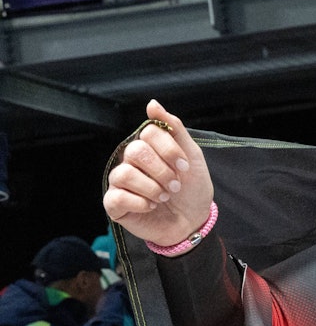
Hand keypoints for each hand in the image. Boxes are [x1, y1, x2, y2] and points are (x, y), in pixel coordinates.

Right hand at [103, 99, 213, 247]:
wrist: (193, 221)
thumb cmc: (192, 188)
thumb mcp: (191, 156)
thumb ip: (174, 128)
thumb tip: (151, 104)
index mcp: (148, 147)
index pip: (148, 133)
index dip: (169, 150)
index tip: (184, 166)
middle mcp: (130, 160)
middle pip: (136, 151)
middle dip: (162, 170)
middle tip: (175, 184)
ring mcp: (120, 182)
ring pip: (124, 173)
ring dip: (152, 187)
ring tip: (164, 196)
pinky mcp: (114, 203)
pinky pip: (117, 196)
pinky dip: (140, 202)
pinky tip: (151, 206)